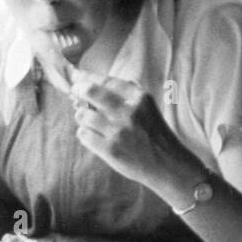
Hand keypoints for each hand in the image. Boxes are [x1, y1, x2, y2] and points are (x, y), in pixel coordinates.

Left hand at [71, 72, 201, 198]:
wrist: (166, 164)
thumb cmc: (153, 134)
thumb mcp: (147, 107)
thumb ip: (127, 93)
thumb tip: (96, 82)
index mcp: (139, 98)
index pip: (107, 80)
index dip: (87, 77)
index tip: (76, 76)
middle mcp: (128, 111)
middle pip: (91, 92)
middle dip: (79, 90)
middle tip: (75, 93)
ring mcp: (118, 131)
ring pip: (83, 114)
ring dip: (82, 116)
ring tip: (89, 121)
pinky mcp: (110, 149)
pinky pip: (83, 134)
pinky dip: (85, 133)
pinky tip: (93, 136)